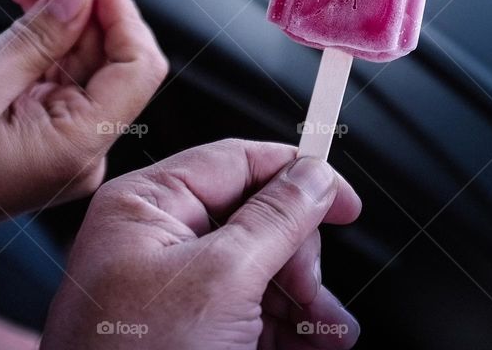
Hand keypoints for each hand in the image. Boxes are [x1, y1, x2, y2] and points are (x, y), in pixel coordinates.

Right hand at [0, 0, 167, 316]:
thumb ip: (36, 36)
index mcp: (79, 143)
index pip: (138, 66)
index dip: (121, 12)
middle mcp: (85, 146)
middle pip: (109, 56)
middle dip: (81, 0)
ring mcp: (67, 142)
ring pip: (83, 60)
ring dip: (59, 11)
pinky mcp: (47, 135)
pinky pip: (59, 77)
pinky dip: (43, 38)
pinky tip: (23, 0)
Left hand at [41, 140, 361, 349]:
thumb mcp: (221, 280)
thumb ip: (274, 220)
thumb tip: (310, 176)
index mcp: (146, 205)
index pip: (233, 160)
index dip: (294, 173)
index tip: (345, 199)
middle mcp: (157, 238)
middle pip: (256, 219)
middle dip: (298, 258)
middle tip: (312, 291)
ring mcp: (174, 287)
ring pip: (262, 269)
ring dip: (305, 300)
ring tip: (328, 332)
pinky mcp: (190, 329)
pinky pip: (252, 309)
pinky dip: (289, 327)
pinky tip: (311, 344)